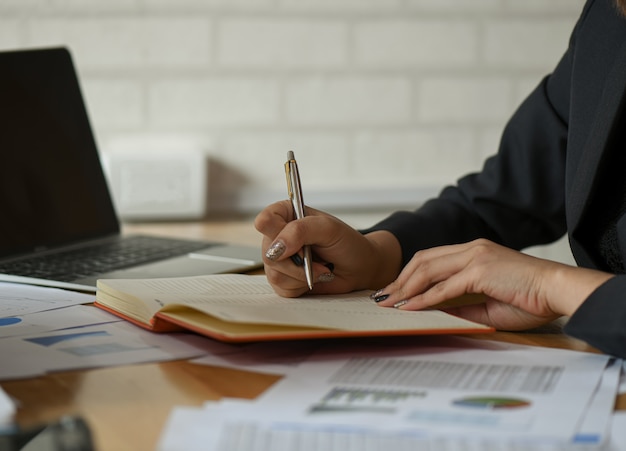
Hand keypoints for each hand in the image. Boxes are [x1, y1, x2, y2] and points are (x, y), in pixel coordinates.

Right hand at [254, 201, 401, 296]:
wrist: (359, 268)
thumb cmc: (347, 244)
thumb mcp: (328, 228)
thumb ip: (301, 230)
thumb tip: (277, 246)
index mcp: (286, 215)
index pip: (265, 221)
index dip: (278, 234)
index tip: (298, 243)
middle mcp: (278, 237)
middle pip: (268, 253)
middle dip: (297, 262)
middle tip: (318, 259)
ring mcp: (279, 260)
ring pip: (274, 274)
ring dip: (302, 276)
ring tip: (320, 269)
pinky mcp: (284, 280)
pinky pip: (281, 289)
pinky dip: (301, 287)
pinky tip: (313, 279)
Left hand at [375, 238, 612, 329]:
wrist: (558, 290)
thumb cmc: (531, 299)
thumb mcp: (489, 303)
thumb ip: (462, 303)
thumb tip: (438, 310)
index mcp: (474, 252)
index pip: (432, 259)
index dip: (410, 274)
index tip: (395, 291)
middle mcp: (471, 249)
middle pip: (423, 260)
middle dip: (400, 280)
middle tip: (383, 298)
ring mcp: (474, 256)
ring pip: (427, 269)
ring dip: (405, 288)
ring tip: (389, 303)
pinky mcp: (479, 270)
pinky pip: (443, 287)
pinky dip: (422, 298)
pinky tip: (408, 307)